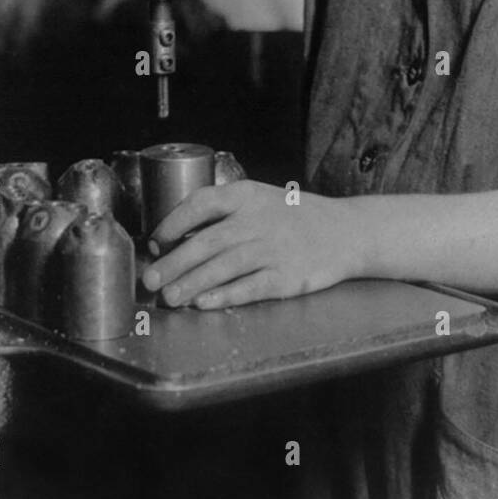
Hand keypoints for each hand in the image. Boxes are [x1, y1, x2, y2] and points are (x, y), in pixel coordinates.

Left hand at [141, 180, 360, 308]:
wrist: (347, 232)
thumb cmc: (296, 218)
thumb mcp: (261, 200)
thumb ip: (225, 214)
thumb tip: (177, 238)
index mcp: (248, 195)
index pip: (201, 203)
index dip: (173, 223)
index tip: (154, 241)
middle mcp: (258, 220)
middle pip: (207, 242)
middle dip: (174, 263)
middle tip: (151, 279)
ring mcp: (274, 249)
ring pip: (224, 267)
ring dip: (193, 283)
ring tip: (170, 297)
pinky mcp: (287, 277)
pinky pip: (249, 287)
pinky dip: (224, 295)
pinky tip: (204, 302)